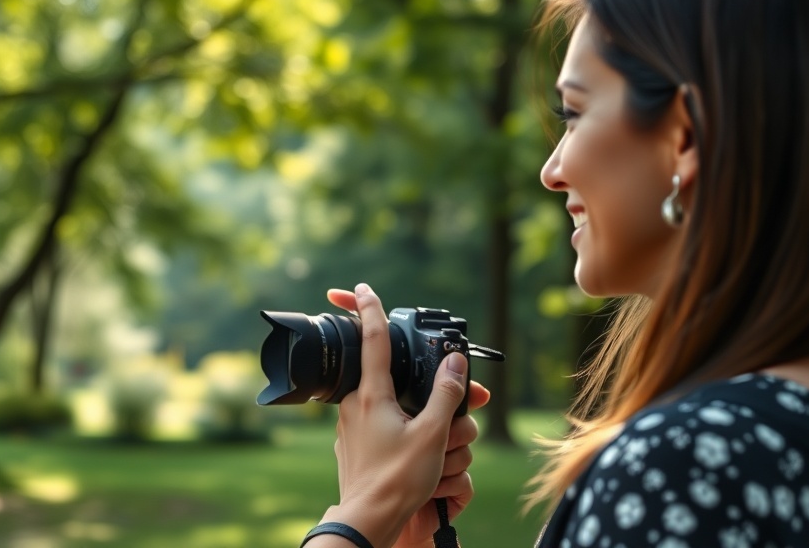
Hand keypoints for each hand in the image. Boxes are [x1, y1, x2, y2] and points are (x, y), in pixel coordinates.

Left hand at [313, 284, 490, 547]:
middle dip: (424, 388)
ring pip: (391, 406)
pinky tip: (418, 457)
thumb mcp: (432, 434)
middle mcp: (355, 404)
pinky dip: (403, 433)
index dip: (370, 308)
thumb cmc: (398, 480)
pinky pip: (382, 427)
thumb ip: (446, 394)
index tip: (362, 287)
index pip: (371, 339)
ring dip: (418, 418)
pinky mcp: (352, 445)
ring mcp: (350, 426)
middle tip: (458, 406)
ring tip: (438, 448)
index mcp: (371, 394)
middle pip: (392, 378)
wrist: (368, 521)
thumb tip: (456, 362)